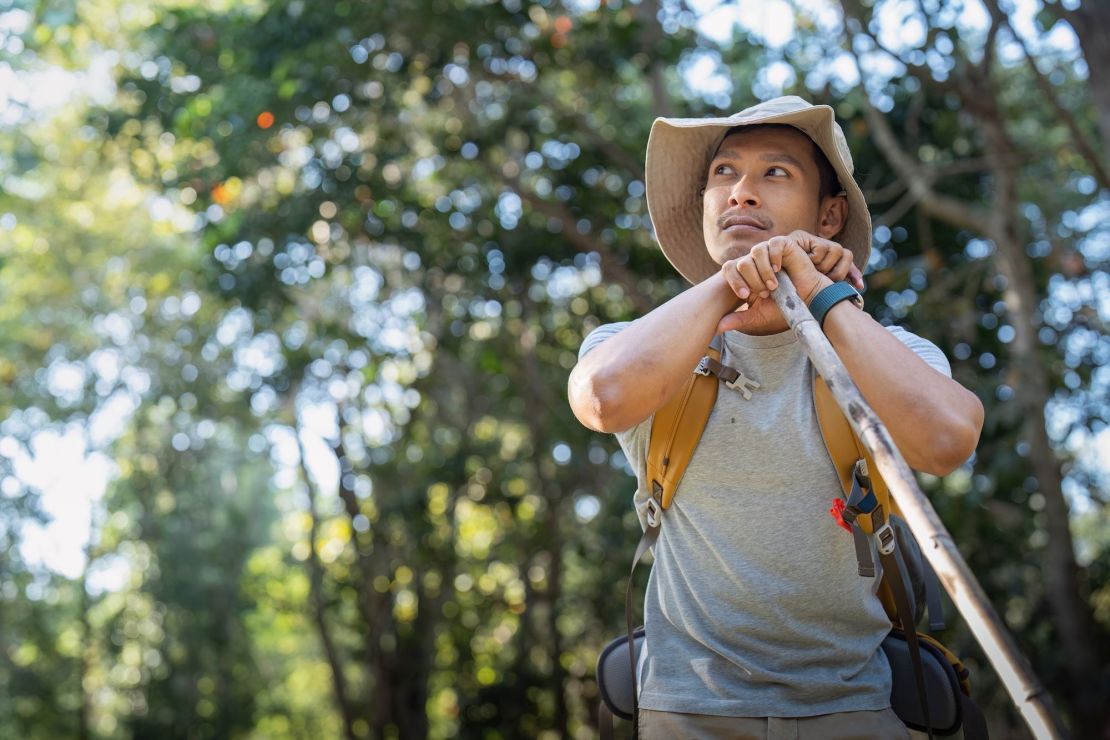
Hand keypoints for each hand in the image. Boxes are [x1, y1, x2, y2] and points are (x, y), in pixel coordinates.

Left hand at [717, 231, 862, 331]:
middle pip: (741, 262)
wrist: (808, 303)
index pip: (729, 269)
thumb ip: (738, 319)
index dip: (734, 282)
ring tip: (774, 285)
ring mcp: (769, 252)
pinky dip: (774, 258)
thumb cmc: (784, 309)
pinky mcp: (785, 245)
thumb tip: (717, 327)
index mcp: (747, 274)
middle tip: (765, 293)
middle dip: (752, 281)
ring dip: (763, 272)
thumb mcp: (758, 316)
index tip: (745, 297)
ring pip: (755, 252)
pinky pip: (772, 244)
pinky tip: (781, 270)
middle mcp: (756, 261)